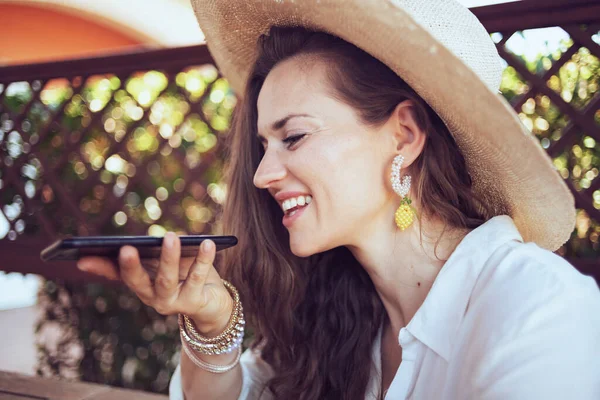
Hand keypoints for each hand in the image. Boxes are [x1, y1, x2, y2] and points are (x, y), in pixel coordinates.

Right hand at [77, 232, 232, 334]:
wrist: (213, 305)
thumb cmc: (186, 277)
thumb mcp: (165, 263)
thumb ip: (151, 252)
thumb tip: (142, 238)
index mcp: (141, 284)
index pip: (116, 275)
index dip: (99, 267)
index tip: (82, 257)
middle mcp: (152, 297)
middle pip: (138, 281)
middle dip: (131, 266)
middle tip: (126, 247)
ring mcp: (172, 302)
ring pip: (167, 279)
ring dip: (168, 257)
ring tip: (171, 236)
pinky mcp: (194, 303)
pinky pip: (198, 278)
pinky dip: (203, 259)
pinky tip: (207, 243)